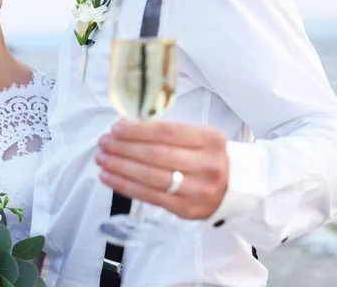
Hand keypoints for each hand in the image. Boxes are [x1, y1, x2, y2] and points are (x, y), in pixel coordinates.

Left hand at [96, 120, 228, 219]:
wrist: (234, 188)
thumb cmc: (207, 157)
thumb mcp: (197, 138)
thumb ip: (166, 133)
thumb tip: (125, 127)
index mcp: (210, 140)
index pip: (166, 133)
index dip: (137, 131)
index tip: (116, 128)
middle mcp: (206, 165)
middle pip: (156, 155)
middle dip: (124, 148)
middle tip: (103, 142)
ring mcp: (197, 190)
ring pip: (150, 177)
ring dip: (120, 167)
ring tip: (102, 159)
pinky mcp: (186, 210)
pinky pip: (149, 196)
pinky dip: (125, 186)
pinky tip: (109, 177)